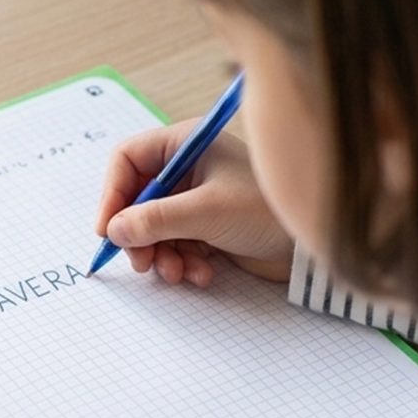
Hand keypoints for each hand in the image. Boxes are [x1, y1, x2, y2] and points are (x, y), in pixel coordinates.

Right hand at [95, 119, 293, 284]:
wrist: (310, 247)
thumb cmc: (265, 211)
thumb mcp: (205, 212)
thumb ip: (155, 219)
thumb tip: (114, 230)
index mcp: (184, 144)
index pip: (127, 161)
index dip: (112, 195)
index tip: (107, 230)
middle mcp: (186, 168)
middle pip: (136, 200)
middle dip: (138, 235)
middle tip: (141, 262)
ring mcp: (194, 200)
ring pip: (152, 229)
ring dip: (160, 255)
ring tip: (177, 272)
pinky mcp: (204, 228)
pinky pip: (173, 245)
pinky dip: (181, 262)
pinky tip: (201, 272)